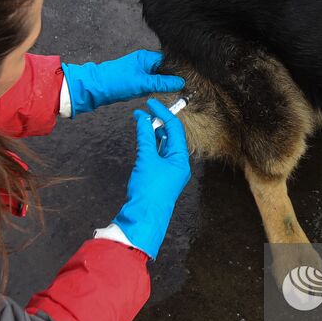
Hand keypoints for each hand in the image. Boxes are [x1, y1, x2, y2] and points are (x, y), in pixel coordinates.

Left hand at [61, 50, 184, 116]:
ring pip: (158, 78)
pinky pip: (151, 84)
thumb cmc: (116, 81)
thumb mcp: (142, 83)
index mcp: (146, 57)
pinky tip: (161, 94)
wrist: (95, 88)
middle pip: (164, 70)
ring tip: (176, 92)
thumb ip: (162, 83)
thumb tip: (180, 82)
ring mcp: (140, 72)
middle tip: (185, 88)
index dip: (178, 70)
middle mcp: (144, 62)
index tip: (189, 80)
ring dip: (164, 85)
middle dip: (172, 79)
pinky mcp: (136, 81)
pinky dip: (156, 88)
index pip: (168, 62)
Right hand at [111, 99, 191, 258]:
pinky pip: (158, 155)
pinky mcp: (160, 176)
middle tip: (143, 112)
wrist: (143, 217)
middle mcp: (178, 164)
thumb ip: (145, 137)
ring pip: (163, 145)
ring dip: (153, 133)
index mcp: (181, 159)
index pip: (175, 129)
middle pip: (171, 136)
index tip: (151, 103)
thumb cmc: (148, 191)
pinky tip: (142, 138)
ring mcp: (170, 171)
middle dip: (158, 122)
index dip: (163, 114)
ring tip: (141, 122)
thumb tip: (143, 119)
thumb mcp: (146, 159)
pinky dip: (150, 145)